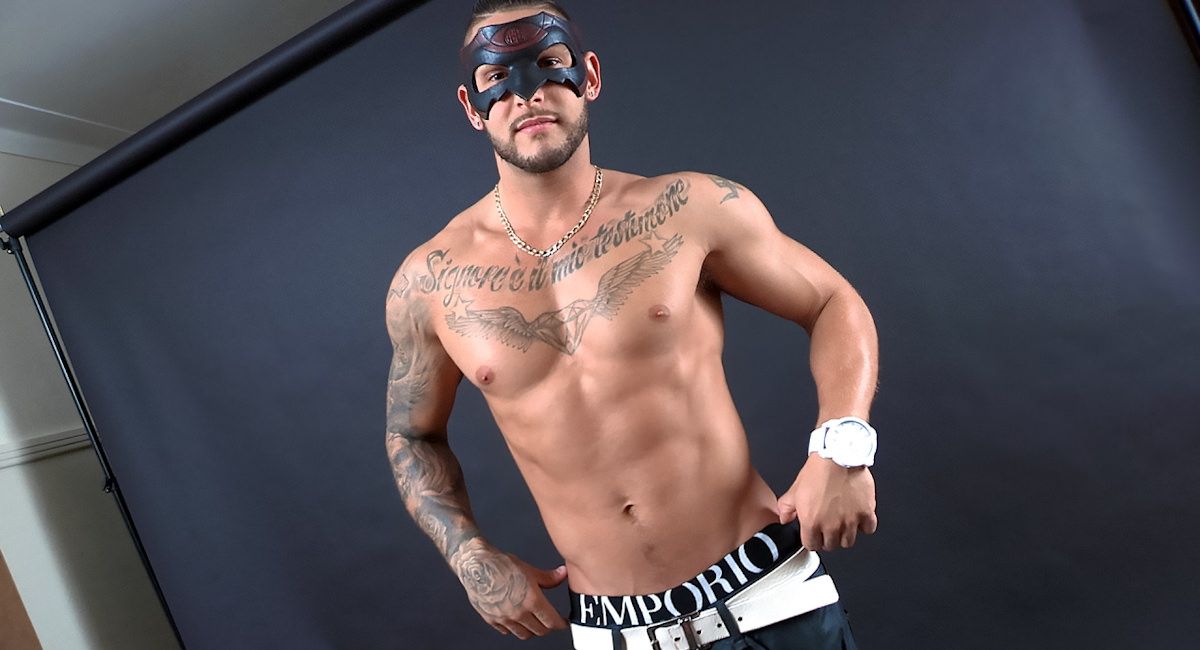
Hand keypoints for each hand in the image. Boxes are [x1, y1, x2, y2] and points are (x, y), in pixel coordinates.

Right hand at [453, 540, 569, 639]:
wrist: (476, 565)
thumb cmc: (500, 565)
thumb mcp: (529, 569)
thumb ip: (548, 577)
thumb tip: (562, 574)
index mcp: (531, 600)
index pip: (552, 622)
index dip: (560, 624)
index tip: (562, 622)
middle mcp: (518, 613)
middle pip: (539, 631)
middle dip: (548, 627)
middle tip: (549, 621)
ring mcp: (504, 618)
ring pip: (524, 634)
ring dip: (531, 630)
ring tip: (534, 621)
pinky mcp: (491, 619)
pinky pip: (506, 631)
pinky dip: (513, 628)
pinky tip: (515, 619)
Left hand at [777, 453, 877, 550]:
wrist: (838, 455)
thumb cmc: (818, 470)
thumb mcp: (795, 489)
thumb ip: (786, 508)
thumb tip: (784, 518)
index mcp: (812, 522)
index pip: (812, 545)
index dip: (812, 539)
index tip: (814, 534)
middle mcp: (831, 526)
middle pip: (831, 545)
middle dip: (828, 538)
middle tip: (828, 527)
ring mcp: (850, 521)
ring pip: (849, 541)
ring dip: (845, 534)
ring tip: (842, 523)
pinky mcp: (866, 513)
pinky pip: (868, 529)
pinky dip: (864, 525)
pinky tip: (858, 517)